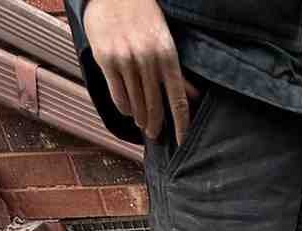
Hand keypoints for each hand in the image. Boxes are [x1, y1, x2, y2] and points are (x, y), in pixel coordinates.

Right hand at [83, 0, 198, 141]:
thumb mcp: (165, 40)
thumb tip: (194, 96)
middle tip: (155, 135)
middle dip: (156, 126)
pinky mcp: (106, 60)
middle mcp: (147, 59)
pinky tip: (128, 109)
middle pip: (155, 106)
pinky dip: (124, 107)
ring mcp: (126, 60)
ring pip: (135, 104)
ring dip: (140, 118)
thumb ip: (176, 70)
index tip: (183, 143)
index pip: (178, 99)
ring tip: (142, 123)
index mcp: (167, 55)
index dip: (182, 125)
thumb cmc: (144, 17)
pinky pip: (118, 96)